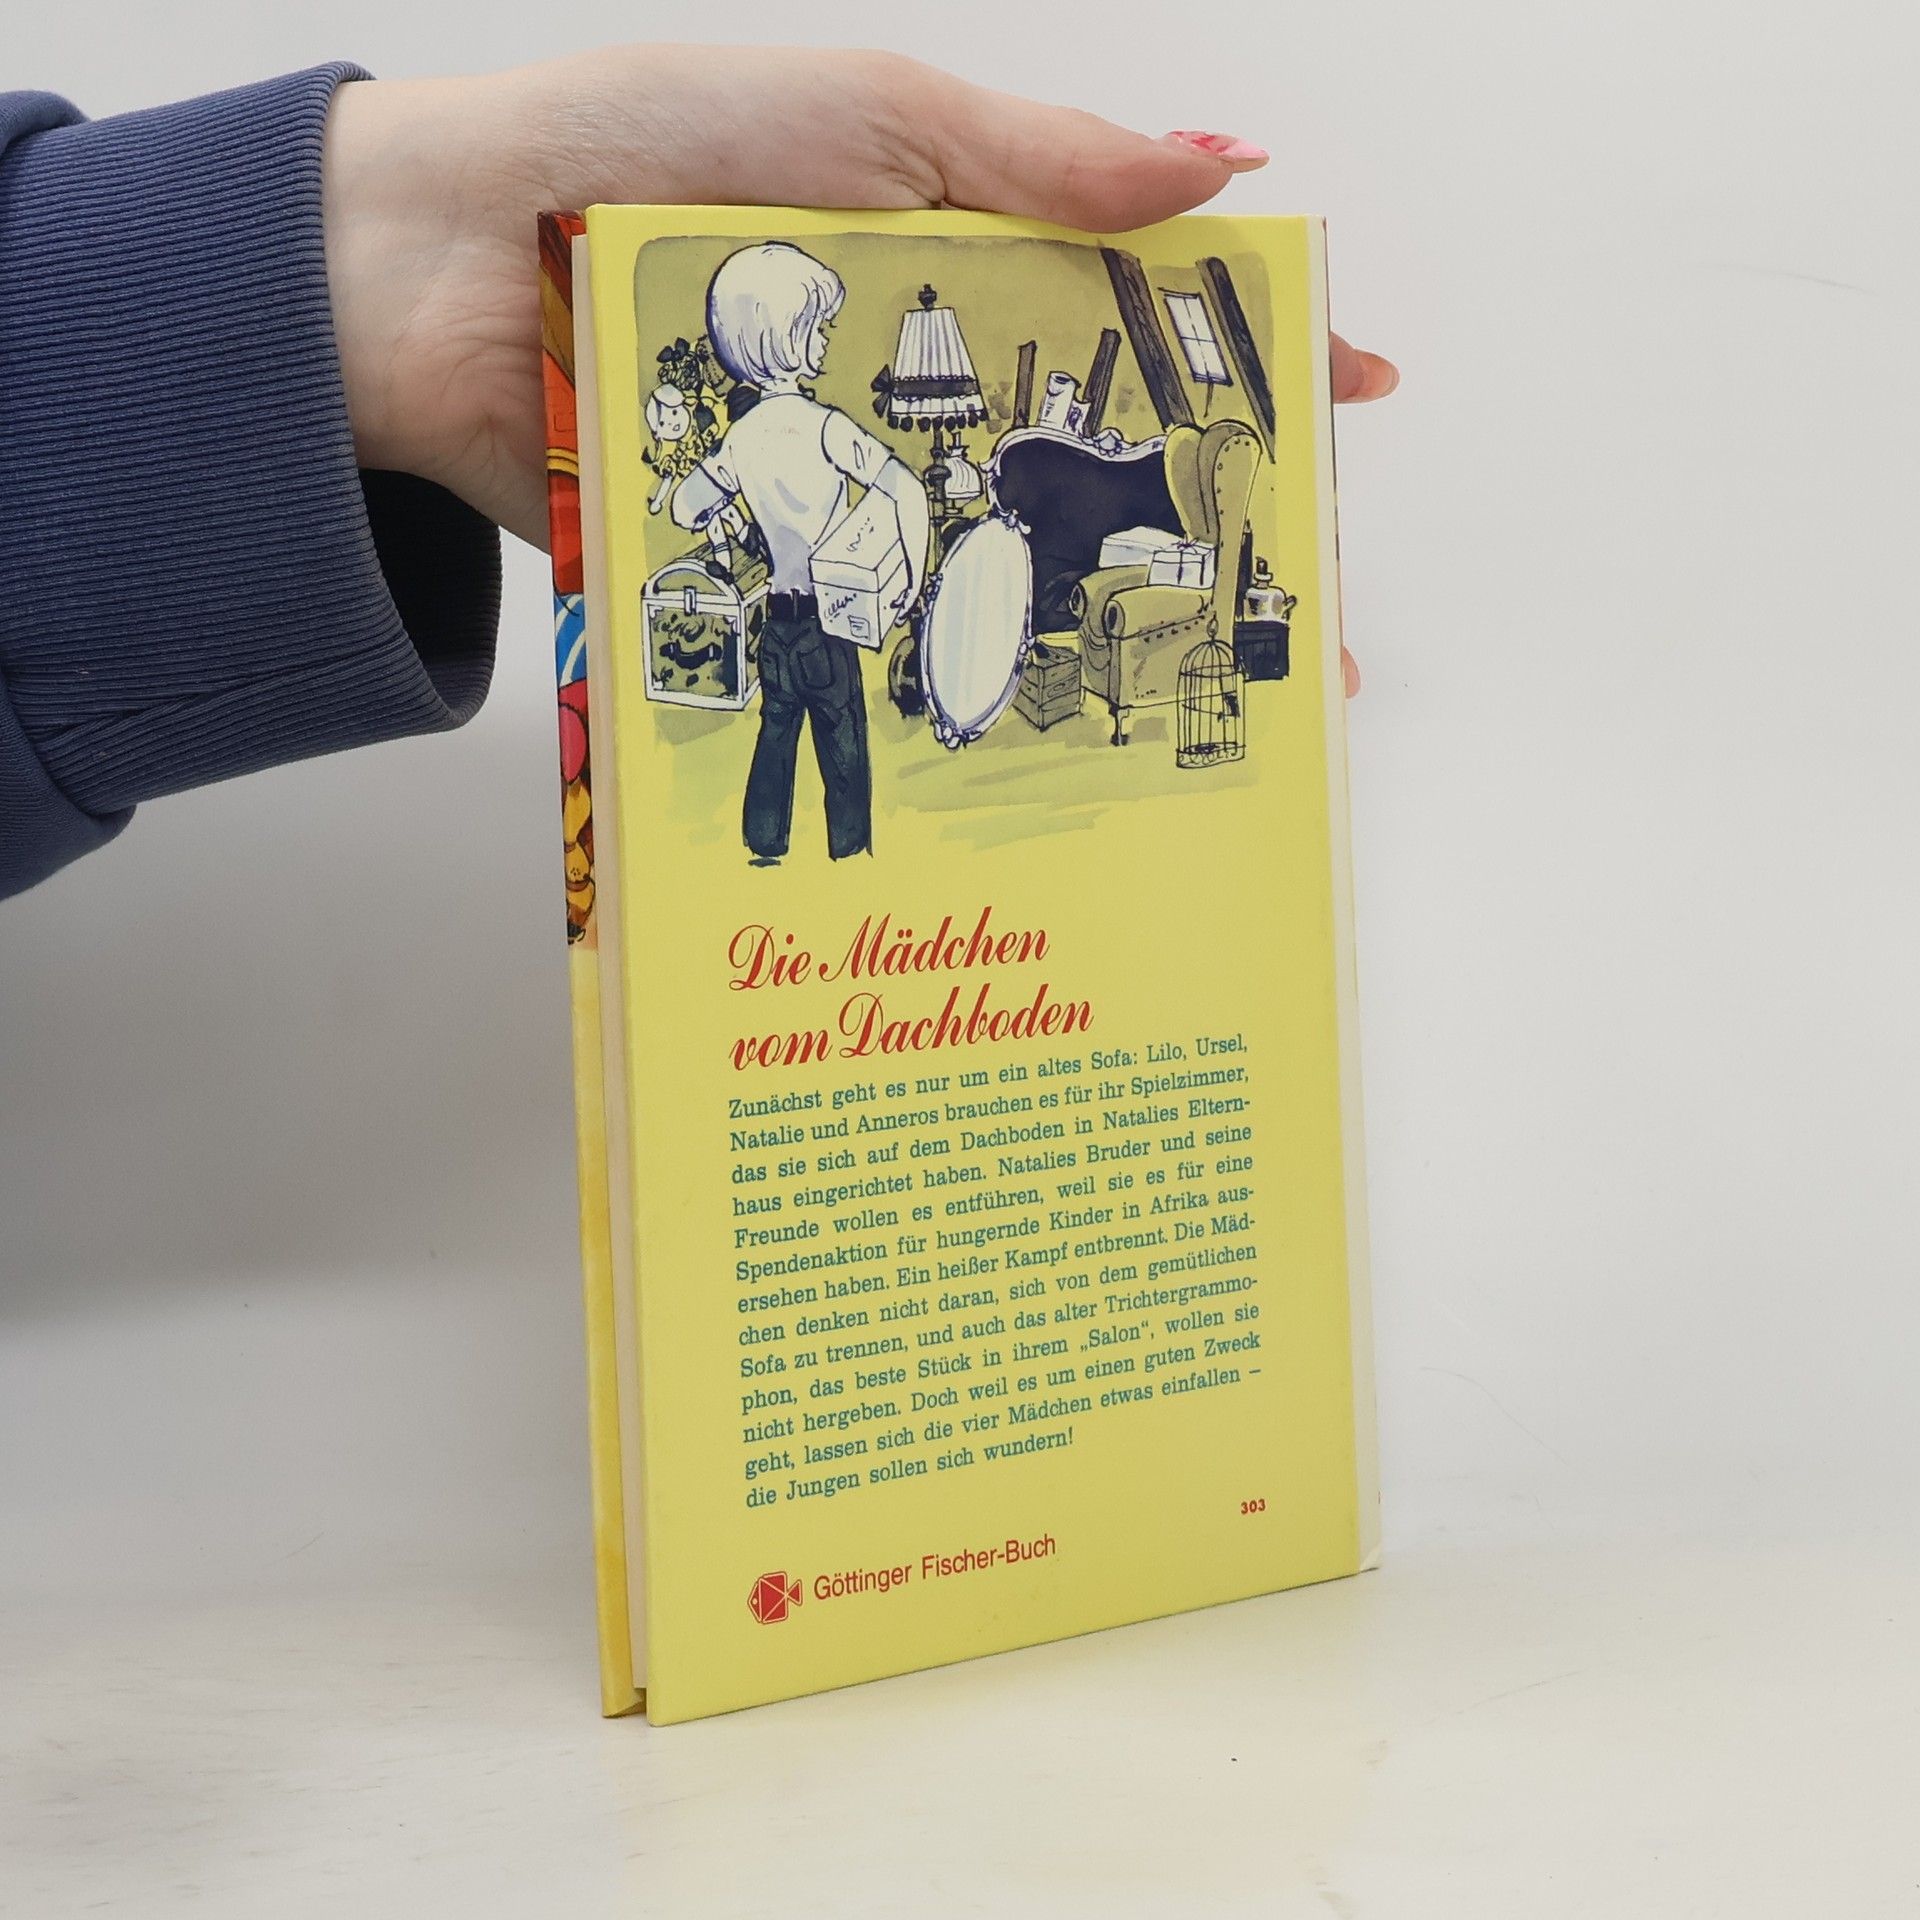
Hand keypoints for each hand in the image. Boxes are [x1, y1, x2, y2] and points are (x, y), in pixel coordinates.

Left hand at [321, 46, 1395, 692]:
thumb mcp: (866, 118)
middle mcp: (915, 392)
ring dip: (1097, 649)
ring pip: (995, 577)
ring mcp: (845, 489)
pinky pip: (872, 636)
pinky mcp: (766, 571)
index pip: (1137, 323)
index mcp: (952, 272)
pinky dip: (942, 691)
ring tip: (1199, 714)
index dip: (1246, 359)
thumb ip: (1034, 159)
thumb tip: (1215, 163)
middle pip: (1086, 476)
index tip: (1354, 400)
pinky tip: (1028, 744)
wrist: (434, 275)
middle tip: (1298, 622)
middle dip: (1201, 546)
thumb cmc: (641, 153)